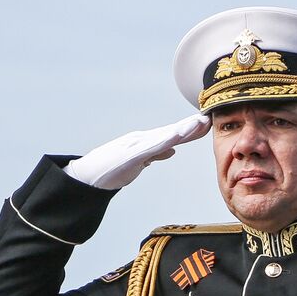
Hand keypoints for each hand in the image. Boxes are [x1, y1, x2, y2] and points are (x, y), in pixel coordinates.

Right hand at [64, 114, 210, 189]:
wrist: (88, 177)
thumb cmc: (112, 169)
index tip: (207, 123)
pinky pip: (149, 149)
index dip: (190, 129)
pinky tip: (175, 139)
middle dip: (191, 125)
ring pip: (163, 136)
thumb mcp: (139, 161)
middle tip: (209, 118)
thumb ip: (155, 154)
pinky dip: (163, 142)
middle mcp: (142, 140)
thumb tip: (172, 151)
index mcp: (146, 143)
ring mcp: (135, 146)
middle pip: (171, 132)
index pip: (173, 135)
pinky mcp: (129, 155)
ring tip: (198, 124)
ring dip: (181, 130)